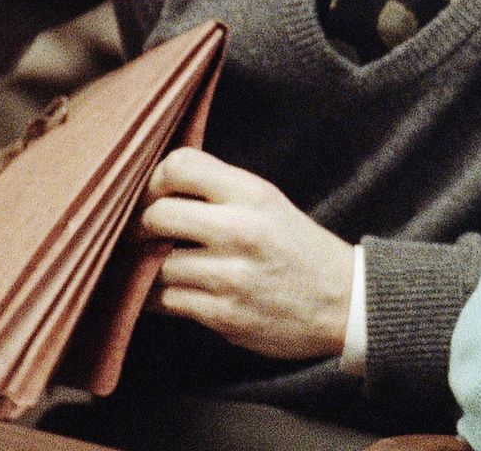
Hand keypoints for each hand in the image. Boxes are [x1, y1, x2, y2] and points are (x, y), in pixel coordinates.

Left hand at [142, 147, 353, 360]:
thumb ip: (218, 190)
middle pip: (156, 215)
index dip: (152, 180)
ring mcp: (230, 275)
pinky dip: (155, 297)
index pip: (180, 165)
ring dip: (145, 268)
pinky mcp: (223, 315)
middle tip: (138, 235)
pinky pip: (164, 301)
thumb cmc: (297, 248)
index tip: (150, 196)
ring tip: (150, 266)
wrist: (343, 301)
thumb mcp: (267, 202)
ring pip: (154, 265)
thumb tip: (155, 188)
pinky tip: (165, 291)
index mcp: (251, 193)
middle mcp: (240, 229)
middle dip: (137, 226)